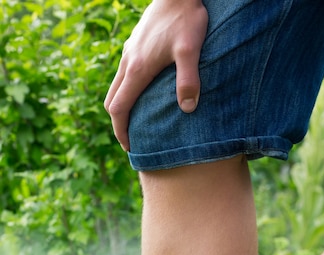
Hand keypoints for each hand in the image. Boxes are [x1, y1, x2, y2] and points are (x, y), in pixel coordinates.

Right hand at [104, 0, 207, 150]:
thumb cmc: (186, 18)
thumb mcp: (191, 50)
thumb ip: (188, 80)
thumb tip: (187, 109)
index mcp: (137, 69)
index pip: (119, 108)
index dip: (121, 131)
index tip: (129, 147)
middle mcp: (128, 62)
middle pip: (112, 100)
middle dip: (119, 123)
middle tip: (131, 140)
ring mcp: (130, 52)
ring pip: (117, 86)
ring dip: (122, 106)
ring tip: (137, 122)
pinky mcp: (136, 44)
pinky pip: (124, 75)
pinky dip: (127, 91)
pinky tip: (144, 94)